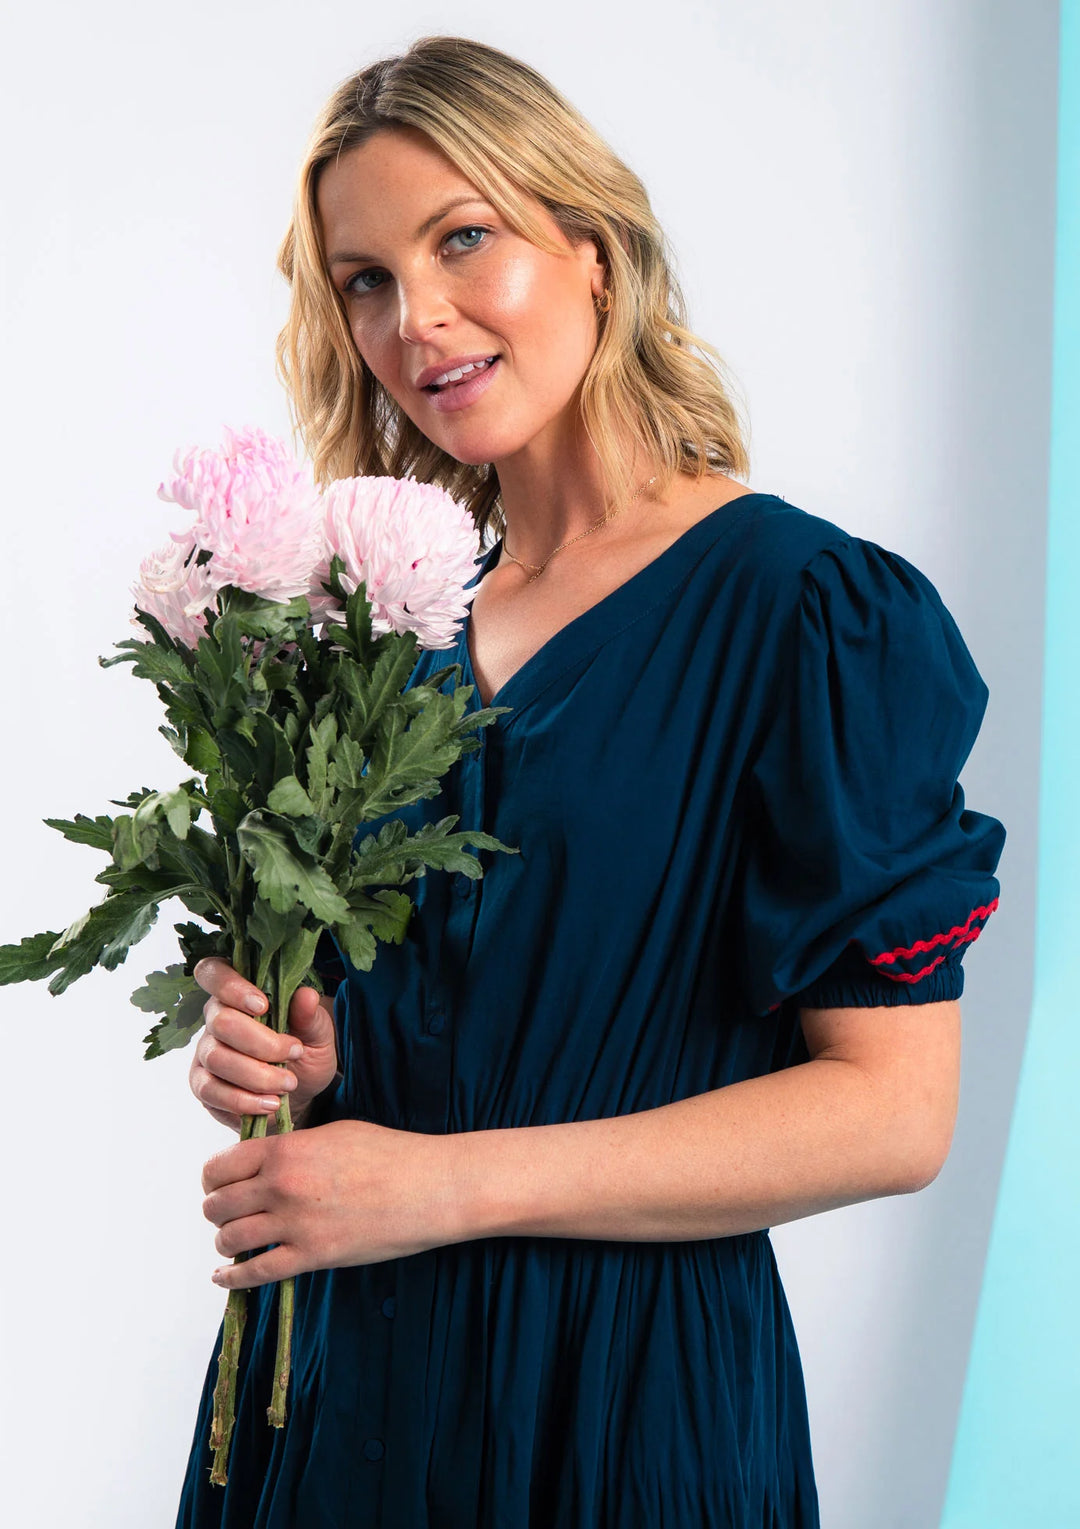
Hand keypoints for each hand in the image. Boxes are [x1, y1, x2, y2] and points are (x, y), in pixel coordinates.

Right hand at [188, 957, 339, 1132]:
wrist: (300, 1095)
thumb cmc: (305, 1053)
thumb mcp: (318, 1034)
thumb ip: (310, 1016)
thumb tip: (306, 995)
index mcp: (238, 993)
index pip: (213, 972)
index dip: (231, 986)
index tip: (263, 1006)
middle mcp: (215, 1018)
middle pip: (221, 1021)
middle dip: (261, 1042)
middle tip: (294, 1053)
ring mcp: (205, 1052)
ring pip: (217, 1057)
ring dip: (257, 1074)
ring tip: (288, 1084)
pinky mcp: (202, 1085)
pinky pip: (211, 1091)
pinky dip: (244, 1100)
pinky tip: (270, 1103)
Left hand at [200, 1118, 471, 1287]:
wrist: (430, 1187)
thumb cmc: (390, 1154)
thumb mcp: (334, 1134)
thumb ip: (292, 1146)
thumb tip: (265, 1158)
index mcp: (287, 1150)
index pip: (221, 1166)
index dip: (214, 1178)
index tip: (218, 1185)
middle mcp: (282, 1186)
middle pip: (218, 1205)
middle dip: (218, 1211)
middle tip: (226, 1214)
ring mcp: (295, 1224)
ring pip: (230, 1239)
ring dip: (226, 1242)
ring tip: (233, 1241)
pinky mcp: (313, 1256)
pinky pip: (256, 1272)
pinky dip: (233, 1277)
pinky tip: (226, 1276)